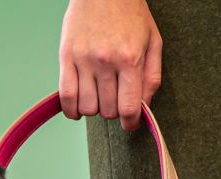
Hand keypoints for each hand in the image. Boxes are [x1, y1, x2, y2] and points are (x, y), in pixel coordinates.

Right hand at [58, 0, 162, 131]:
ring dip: (94, 109)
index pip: (129, 107)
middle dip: (114, 111)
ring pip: (87, 107)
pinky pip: (66, 96)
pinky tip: (78, 108)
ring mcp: (84, 60)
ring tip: (99, 97)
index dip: (130, 123)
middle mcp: (106, 62)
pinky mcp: (66, 57)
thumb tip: (144, 106)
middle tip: (115, 100)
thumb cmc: (130, 13)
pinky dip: (71, 110)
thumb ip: (152, 77)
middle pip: (108, 110)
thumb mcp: (154, 41)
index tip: (130, 124)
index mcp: (130, 58)